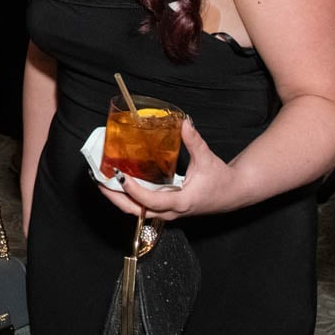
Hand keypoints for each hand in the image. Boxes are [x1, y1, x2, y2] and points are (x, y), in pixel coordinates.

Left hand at [98, 118, 228, 220]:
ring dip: (119, 199)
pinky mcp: (167, 209)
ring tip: (102, 182)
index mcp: (182, 201)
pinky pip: (143, 207)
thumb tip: (184, 122)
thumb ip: (194, 141)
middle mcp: (172, 211)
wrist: (234, 194)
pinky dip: (128, 197)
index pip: (152, 202)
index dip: (134, 191)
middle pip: (137, 212)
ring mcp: (168, 212)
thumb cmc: (222, 180)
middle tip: (99, 181)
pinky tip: (118, 184)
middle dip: (116, 198)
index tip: (121, 177)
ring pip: (138, 212)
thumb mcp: (207, 159)